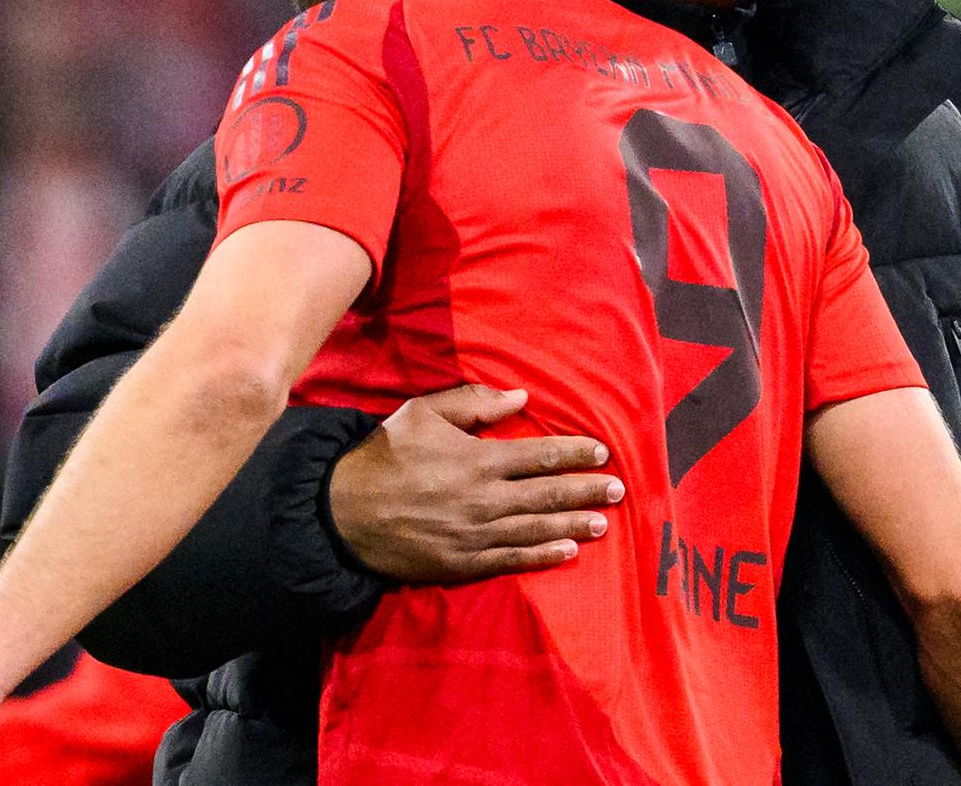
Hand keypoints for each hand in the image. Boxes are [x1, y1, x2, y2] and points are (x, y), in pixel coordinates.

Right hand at [329, 384, 623, 582]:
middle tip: (618, 489)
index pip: (540, 456)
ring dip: (574, 524)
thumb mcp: (423, 413)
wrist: (342, 512)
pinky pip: (513, 559)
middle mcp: (485, 499)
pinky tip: (567, 551)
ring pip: (537, 528)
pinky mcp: (463, 563)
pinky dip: (543, 555)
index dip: (575, 453)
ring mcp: (476, 535)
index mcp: (478, 459)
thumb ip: (474, 402)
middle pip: (548, 493)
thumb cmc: (383, 455)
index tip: (602, 452)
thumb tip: (521, 398)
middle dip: (586, 490)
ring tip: (604, 522)